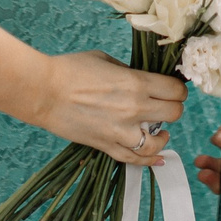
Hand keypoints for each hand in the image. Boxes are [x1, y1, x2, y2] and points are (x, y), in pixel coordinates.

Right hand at [37, 50, 188, 165]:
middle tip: (167, 104)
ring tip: (161, 132)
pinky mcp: (106, 145)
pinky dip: (149, 160)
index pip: (175, 90)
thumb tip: (142, 81)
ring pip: (158, 141)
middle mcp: (134, 108)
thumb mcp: (105, 60)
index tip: (174, 88)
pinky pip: (134, 159)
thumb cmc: (70, 69)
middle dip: (173, 108)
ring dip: (163, 135)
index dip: (178, 89)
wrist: (42, 92)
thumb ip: (129, 72)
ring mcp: (121, 131)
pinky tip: (157, 158)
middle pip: (173, 113)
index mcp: (136, 82)